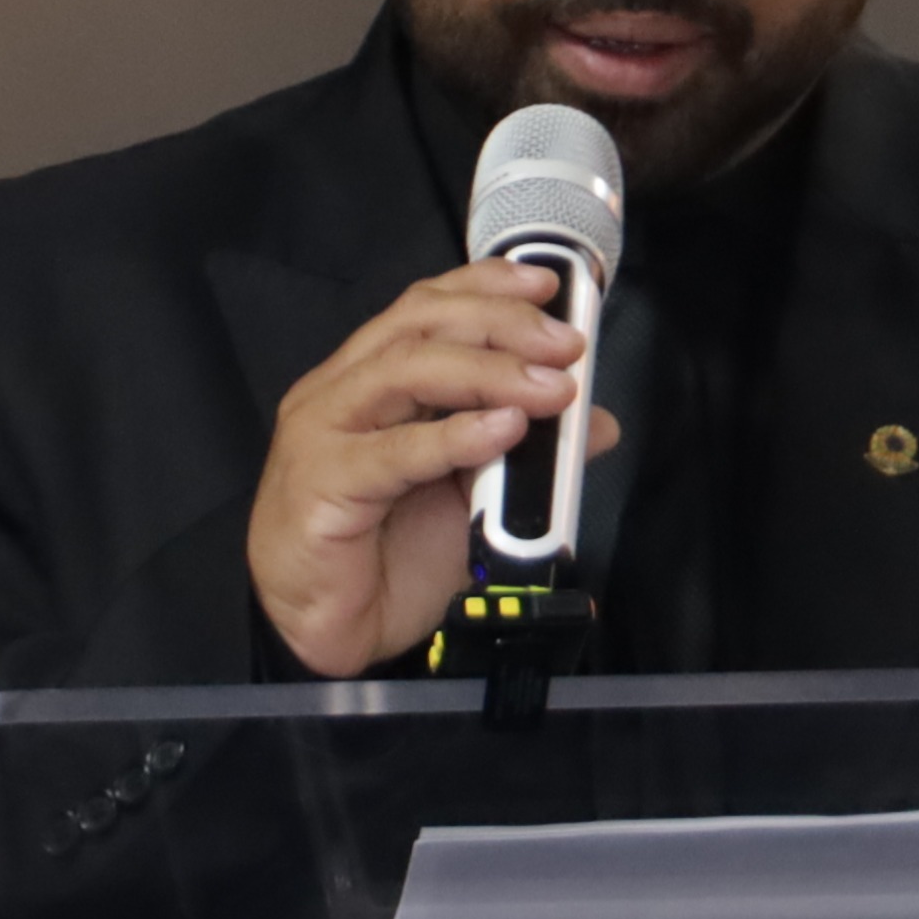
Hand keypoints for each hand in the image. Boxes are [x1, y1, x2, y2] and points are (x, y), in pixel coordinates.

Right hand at [247, 260, 616, 677]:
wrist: (332, 632)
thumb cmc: (390, 555)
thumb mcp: (476, 496)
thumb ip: (529, 453)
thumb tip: (598, 423)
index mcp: (369, 377)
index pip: (425, 307)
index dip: (485, 286)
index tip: (548, 287)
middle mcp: (340, 391)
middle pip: (419, 325)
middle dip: (501, 324)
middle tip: (565, 346)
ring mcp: (323, 433)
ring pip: (405, 372)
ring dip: (488, 372)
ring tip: (549, 389)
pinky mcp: (321, 484)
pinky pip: (393, 452)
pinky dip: (454, 436)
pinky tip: (503, 430)